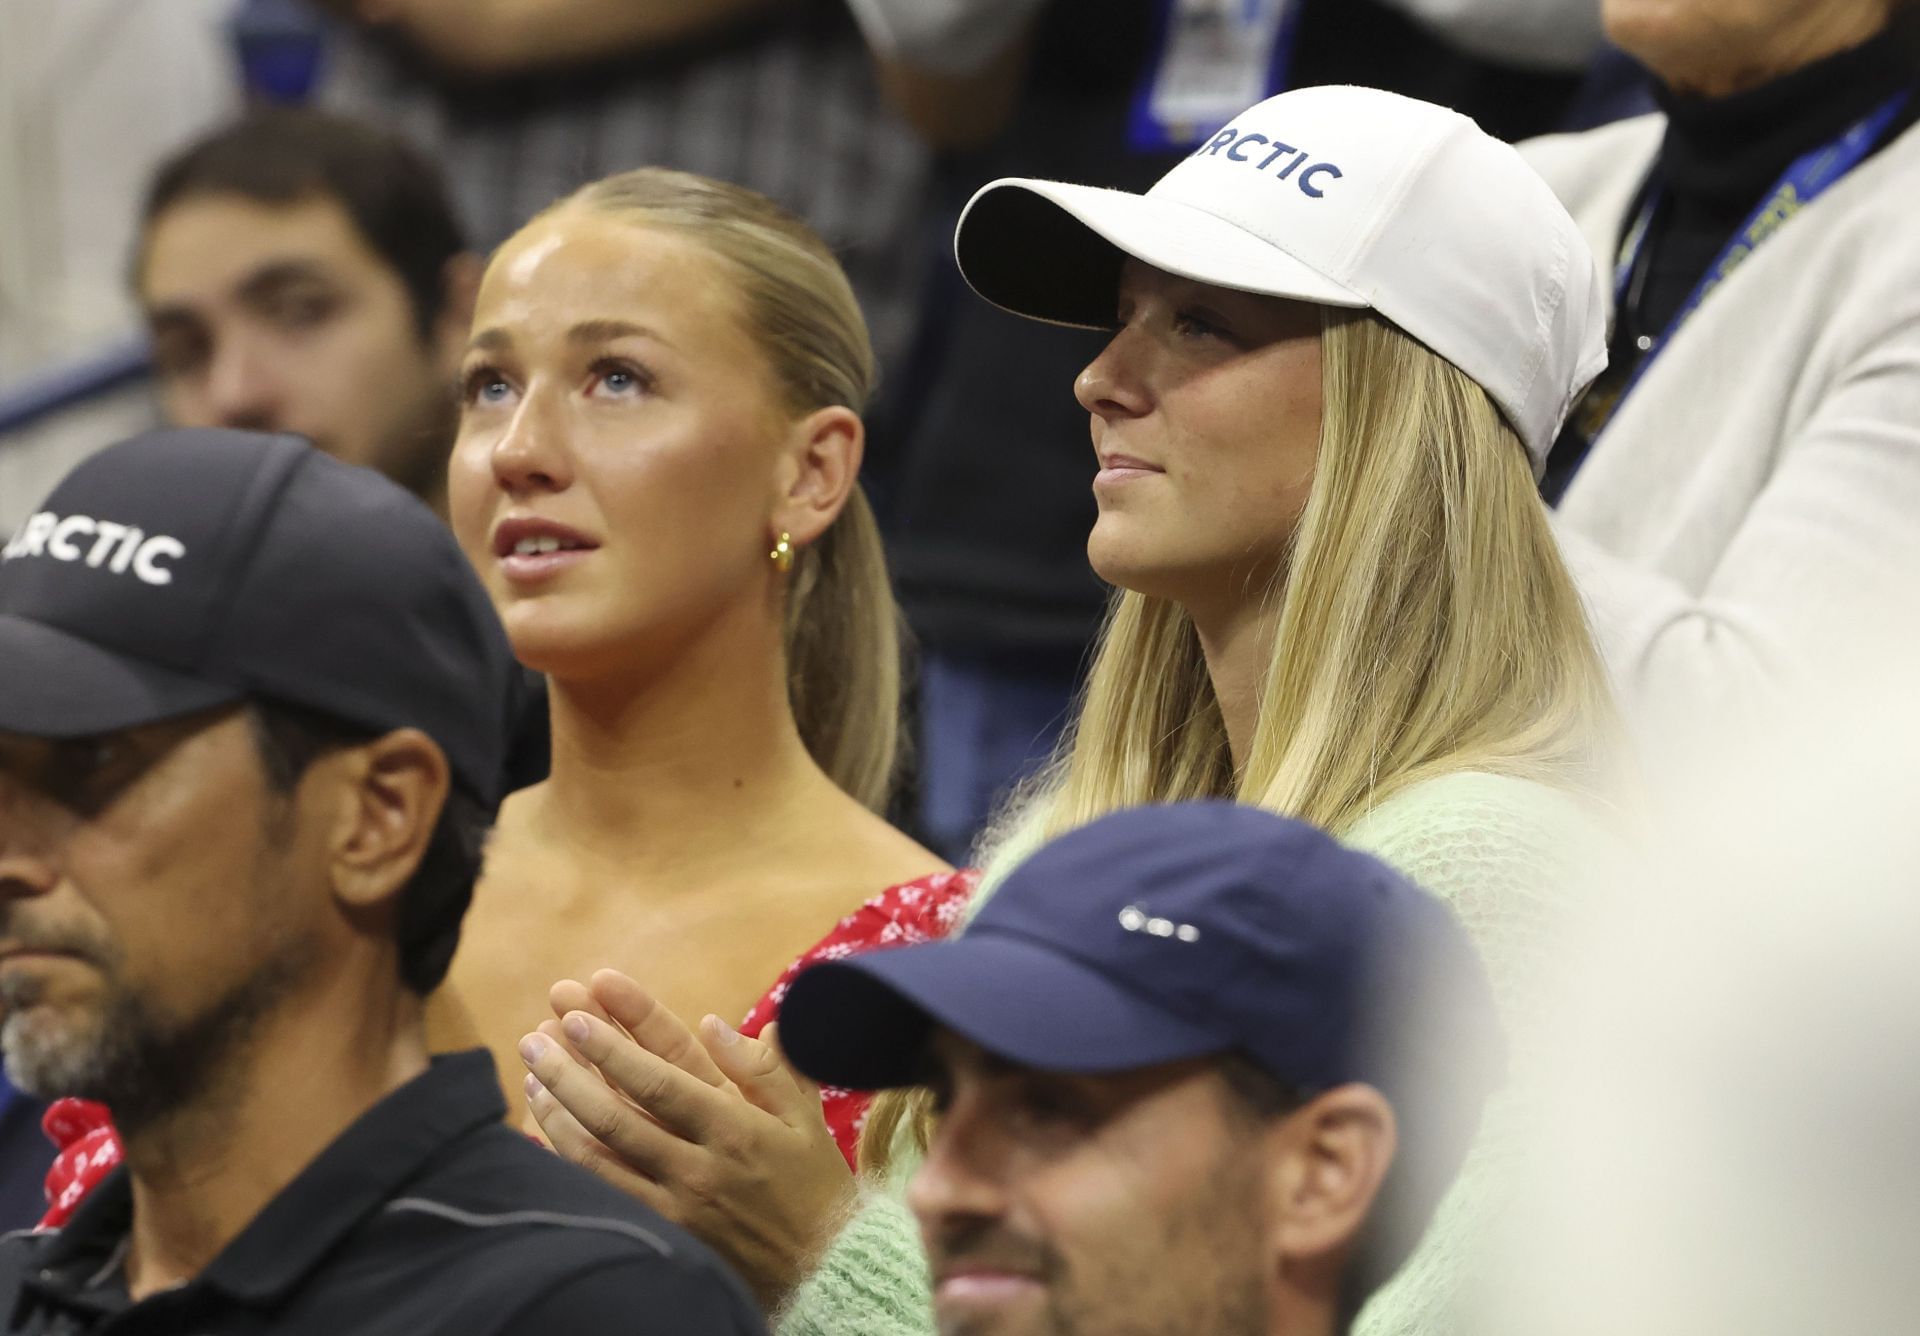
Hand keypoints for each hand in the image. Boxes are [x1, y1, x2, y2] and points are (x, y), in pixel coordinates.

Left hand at [519, 970, 857, 1307]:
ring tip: (534, 1073)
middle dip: (571, 1071)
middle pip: (618, 1114)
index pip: (662, 1079)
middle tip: (537, 1035)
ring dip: (559, 1111)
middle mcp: (699, 1166)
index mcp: (734, 1128)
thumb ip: (764, 1066)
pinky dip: (568, 1157)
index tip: (579, 1013)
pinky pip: (602, 1193)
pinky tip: (547, 1128)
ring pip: (600, 1156)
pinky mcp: (662, 1235)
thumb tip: (713, 1024)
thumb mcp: (804, 1116)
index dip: (616, 1046)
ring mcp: (675, 1206)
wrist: (824, 1266)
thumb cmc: (813, 1183)